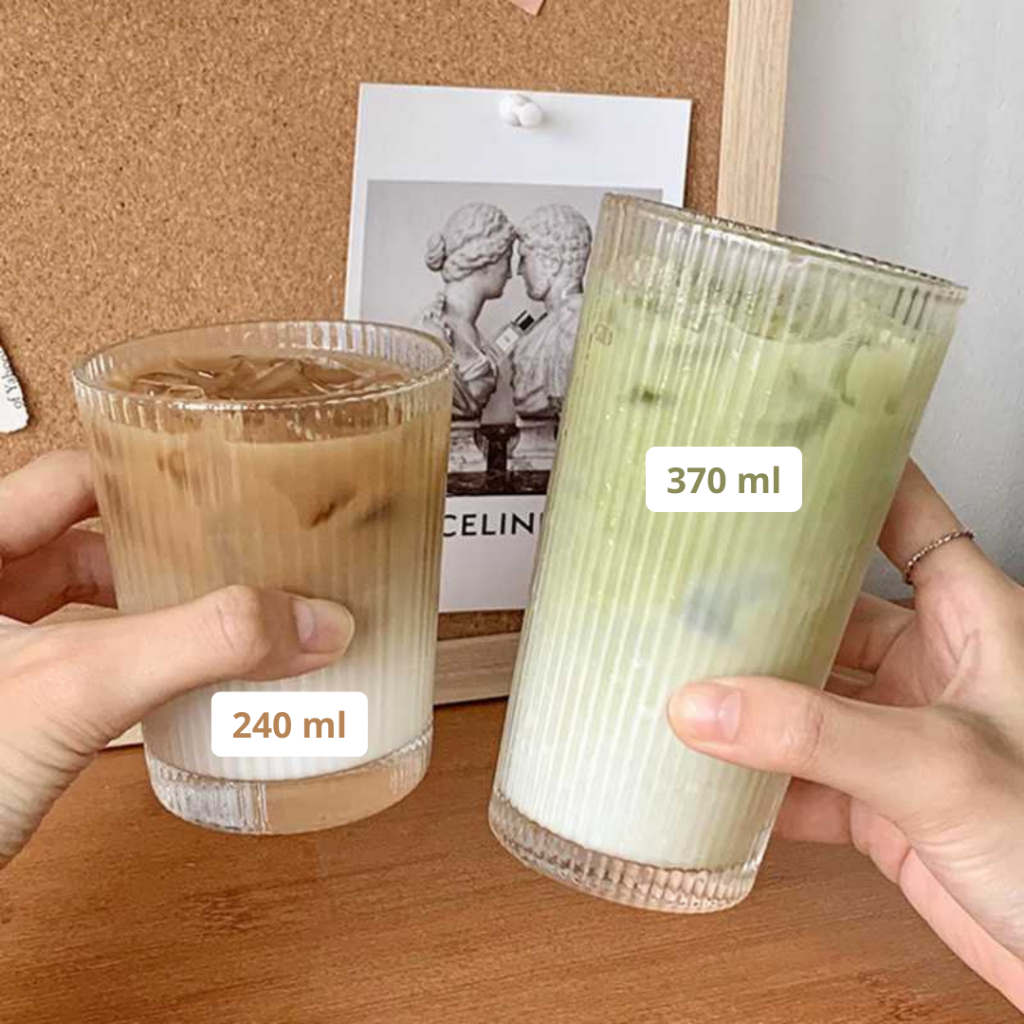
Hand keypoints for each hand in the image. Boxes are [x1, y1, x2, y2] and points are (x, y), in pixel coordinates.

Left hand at [0, 451, 354, 866]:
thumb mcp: (75, 687)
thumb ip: (198, 644)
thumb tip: (314, 622)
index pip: (75, 475)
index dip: (152, 477)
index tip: (225, 486)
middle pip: (87, 537)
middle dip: (166, 551)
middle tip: (238, 555)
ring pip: (82, 599)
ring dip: (152, 607)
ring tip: (220, 613)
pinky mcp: (1, 701)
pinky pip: (77, 654)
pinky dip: (130, 656)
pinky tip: (174, 675)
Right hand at [669, 460, 1023, 1010]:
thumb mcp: (939, 763)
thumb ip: (817, 733)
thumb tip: (704, 705)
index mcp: (972, 620)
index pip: (906, 519)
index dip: (849, 483)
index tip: (781, 460)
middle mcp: (932, 669)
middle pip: (832, 609)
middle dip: (765, 600)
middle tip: (691, 577)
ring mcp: (902, 737)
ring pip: (808, 696)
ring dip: (750, 696)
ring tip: (679, 672)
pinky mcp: (883, 804)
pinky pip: (802, 776)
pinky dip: (755, 779)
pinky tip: (708, 773)